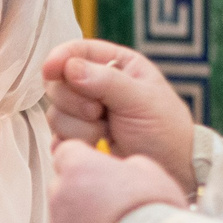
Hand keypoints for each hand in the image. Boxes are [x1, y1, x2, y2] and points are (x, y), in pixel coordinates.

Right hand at [42, 40, 197, 191]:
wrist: (172, 171)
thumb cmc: (165, 131)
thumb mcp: (141, 101)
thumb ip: (107, 81)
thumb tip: (69, 68)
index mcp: (117, 64)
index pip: (77, 51)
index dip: (60, 59)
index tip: (50, 71)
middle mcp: (98, 84)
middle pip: (58, 82)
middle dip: (75, 102)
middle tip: (100, 114)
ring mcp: (86, 112)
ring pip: (55, 111)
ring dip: (78, 126)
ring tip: (105, 133)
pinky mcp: (79, 136)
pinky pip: (57, 135)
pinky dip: (72, 142)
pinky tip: (93, 145)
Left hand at [48, 139, 186, 222]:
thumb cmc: (155, 216)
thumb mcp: (151, 173)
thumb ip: (126, 164)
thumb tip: (120, 168)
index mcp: (79, 169)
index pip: (66, 153)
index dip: (83, 162)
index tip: (97, 172)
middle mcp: (59, 197)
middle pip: (61, 188)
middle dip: (80, 195)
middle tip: (109, 208)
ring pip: (63, 222)